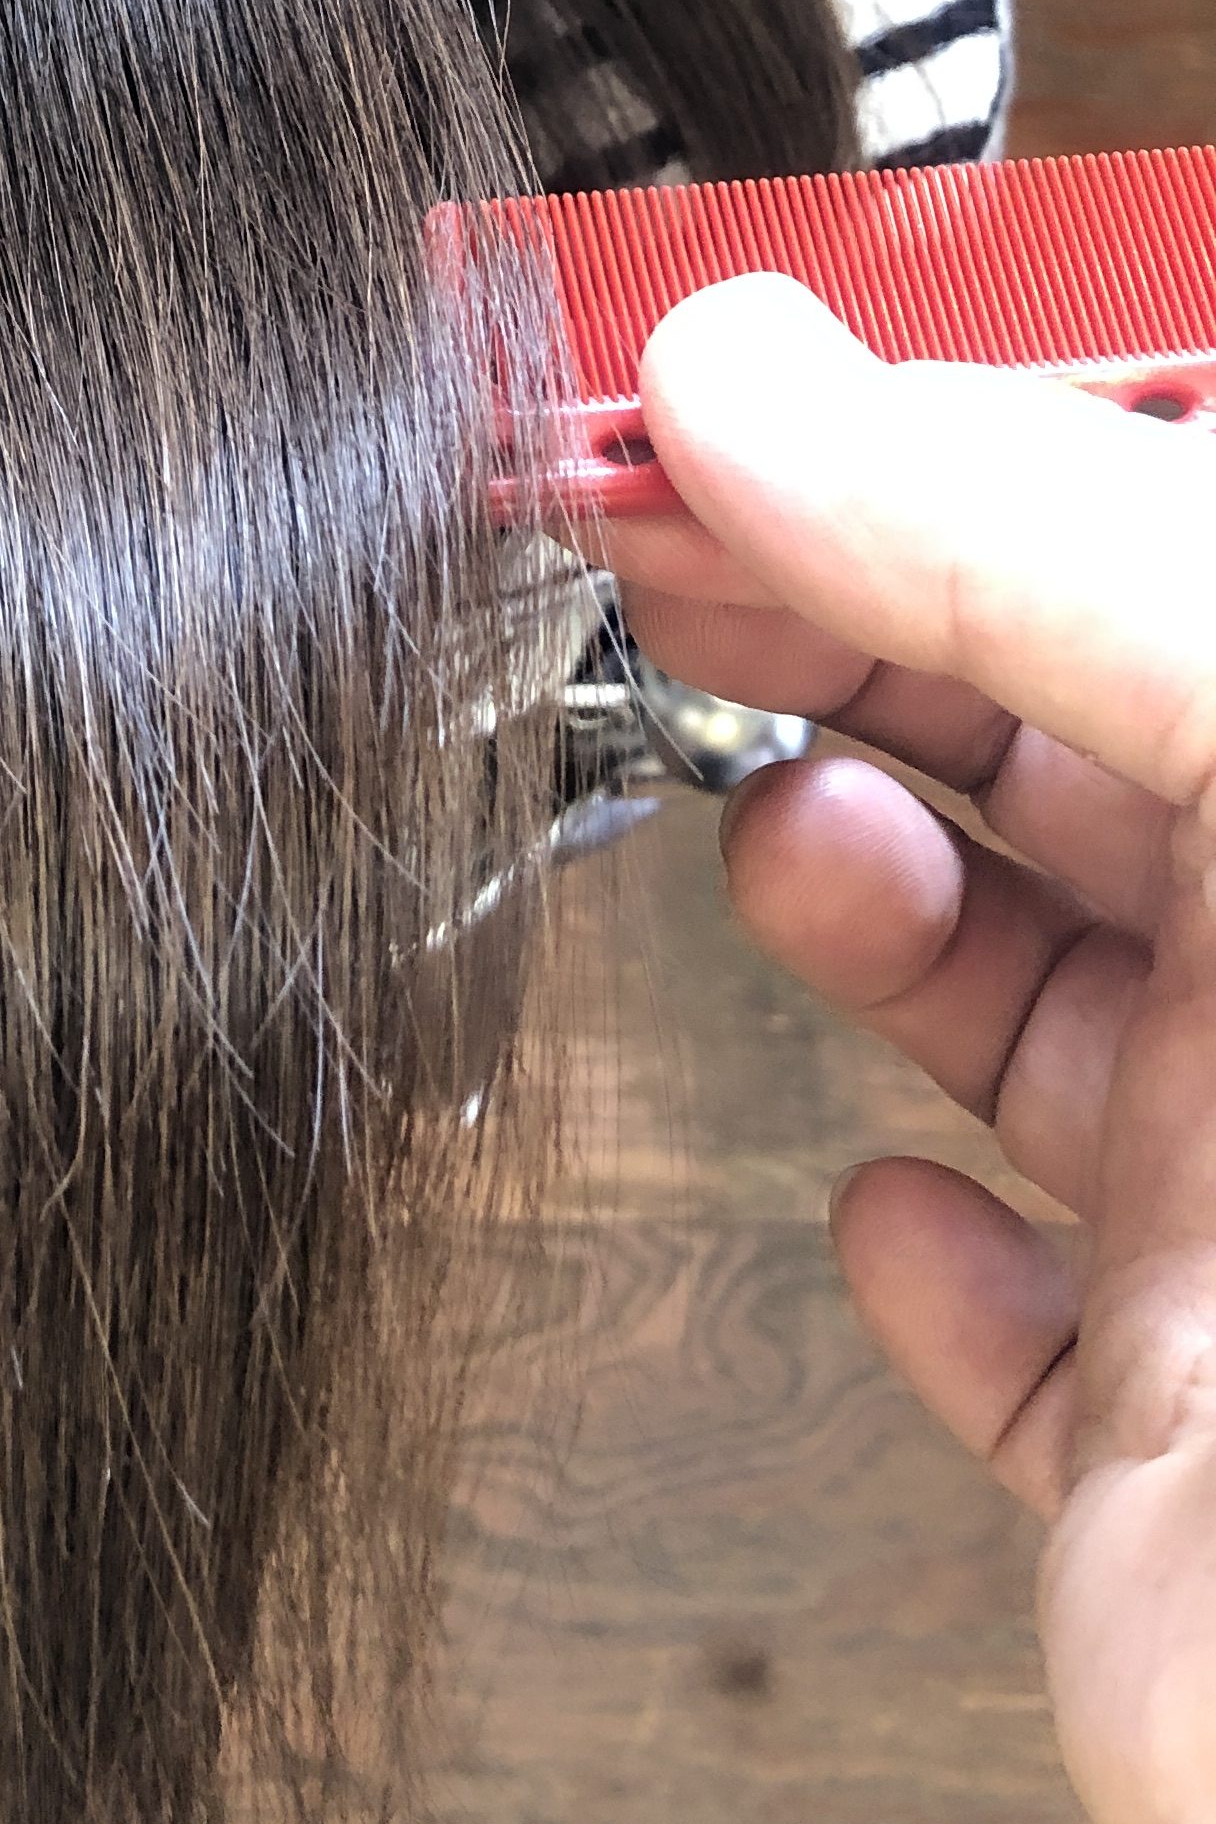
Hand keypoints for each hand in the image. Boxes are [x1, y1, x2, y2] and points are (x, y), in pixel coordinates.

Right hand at [610, 275, 1215, 1823]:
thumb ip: (1050, 548)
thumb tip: (762, 391)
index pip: (1166, 511)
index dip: (950, 420)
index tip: (735, 375)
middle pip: (1078, 719)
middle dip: (852, 616)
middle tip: (660, 540)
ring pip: (1029, 984)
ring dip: (868, 883)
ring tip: (788, 837)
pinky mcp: (1189, 1449)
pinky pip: (1023, 1309)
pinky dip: (923, 1241)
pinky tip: (903, 1206)